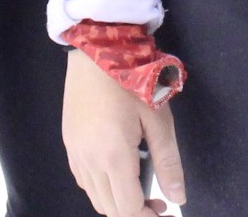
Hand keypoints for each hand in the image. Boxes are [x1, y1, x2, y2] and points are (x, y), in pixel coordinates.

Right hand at [62, 47, 185, 216]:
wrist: (97, 47)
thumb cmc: (134, 77)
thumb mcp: (158, 119)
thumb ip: (168, 162)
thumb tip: (178, 198)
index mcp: (113, 156)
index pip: (128, 209)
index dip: (148, 216)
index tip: (164, 209)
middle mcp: (88, 160)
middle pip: (110, 209)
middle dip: (135, 212)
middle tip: (157, 201)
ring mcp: (75, 152)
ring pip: (95, 197)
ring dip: (117, 202)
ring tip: (140, 188)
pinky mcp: (69, 143)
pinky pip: (84, 180)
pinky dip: (102, 187)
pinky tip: (119, 171)